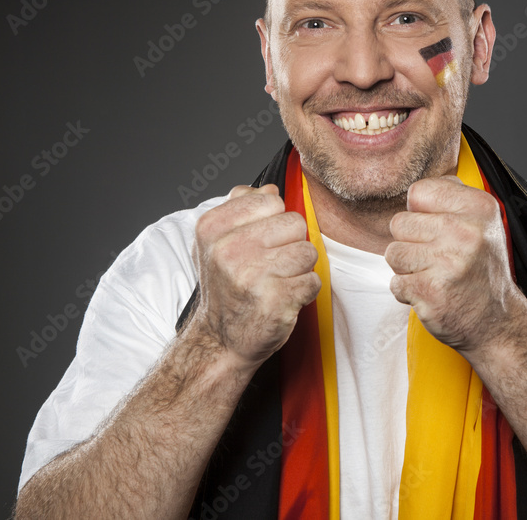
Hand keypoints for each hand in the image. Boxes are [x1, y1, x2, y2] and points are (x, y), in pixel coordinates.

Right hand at [191, 183, 320, 368]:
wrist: (220, 339)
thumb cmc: (227, 287)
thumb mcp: (218, 241)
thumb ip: (242, 207)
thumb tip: (270, 187)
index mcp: (213, 227)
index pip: (271, 199)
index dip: (274, 221)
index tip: (259, 242)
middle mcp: (228, 249)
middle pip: (295, 224)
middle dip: (290, 244)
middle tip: (270, 266)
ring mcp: (251, 276)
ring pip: (308, 252)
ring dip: (299, 269)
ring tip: (277, 282)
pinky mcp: (275, 301)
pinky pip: (313, 281)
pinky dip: (305, 291)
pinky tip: (284, 298)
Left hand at [385, 176, 522, 352]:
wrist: (497, 322)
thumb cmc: (481, 272)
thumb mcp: (481, 223)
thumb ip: (451, 198)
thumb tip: (416, 190)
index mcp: (478, 207)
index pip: (418, 192)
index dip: (420, 213)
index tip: (438, 231)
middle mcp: (465, 231)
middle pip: (400, 222)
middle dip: (411, 243)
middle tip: (437, 259)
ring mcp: (448, 262)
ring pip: (393, 253)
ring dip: (407, 269)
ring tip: (434, 275)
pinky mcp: (432, 291)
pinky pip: (395, 283)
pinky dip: (408, 292)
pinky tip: (432, 293)